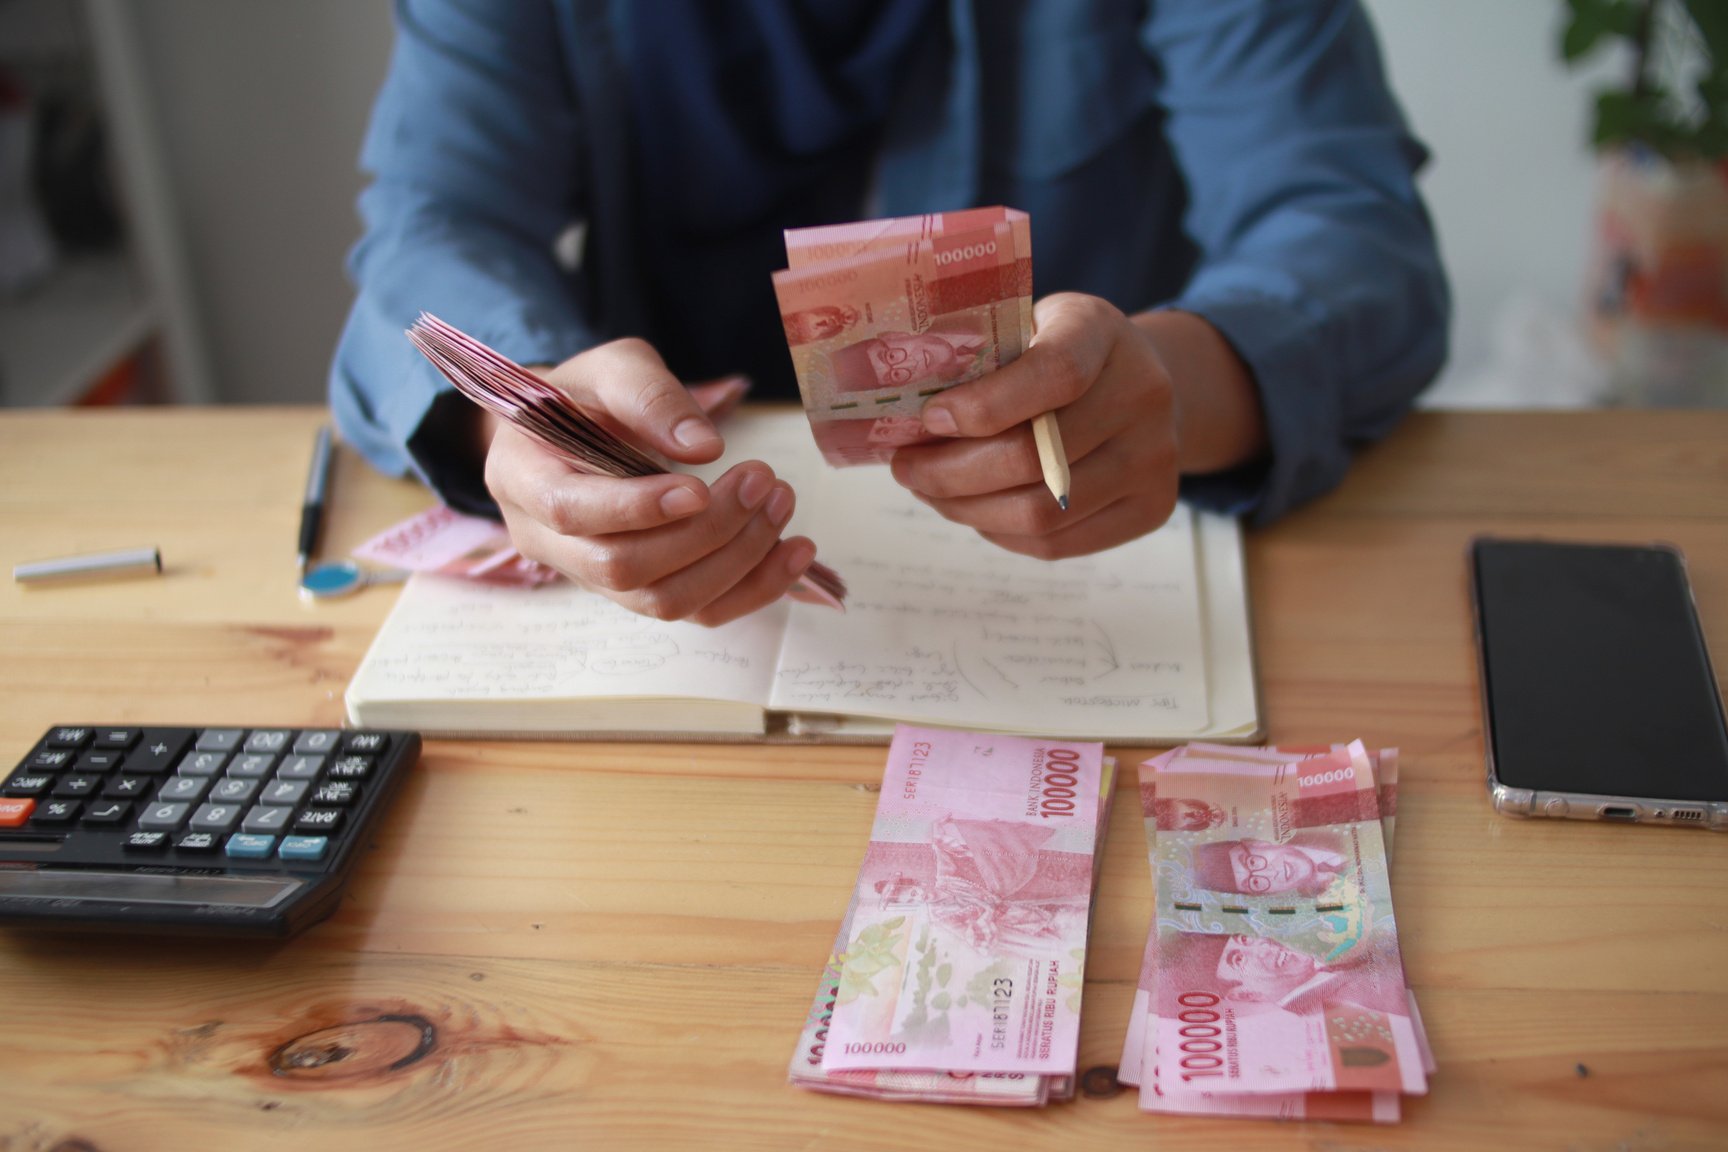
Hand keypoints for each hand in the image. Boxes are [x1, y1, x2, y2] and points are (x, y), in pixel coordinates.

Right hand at [480, 339, 819, 624]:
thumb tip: (704, 448)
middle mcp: (547, 541)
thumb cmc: (588, 396)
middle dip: (704, 533)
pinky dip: (752, 588)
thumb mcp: (612, 368)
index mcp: (522, 477)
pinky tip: (794, 551)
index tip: (700, 486)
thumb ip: (651, 396)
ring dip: (735, 561)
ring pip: (664, 601)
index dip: (636, 508)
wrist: (573, 431)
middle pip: (622, 567)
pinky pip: (696, 611)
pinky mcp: (639, 592)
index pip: (571, 512)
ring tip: (780, 504)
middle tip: (762, 480)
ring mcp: (592, 577)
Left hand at [889, 294, 1265, 558]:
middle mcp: (1144, 395)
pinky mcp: (1151, 510)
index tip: (930, 419)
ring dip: (967, 510)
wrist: (1145, 383)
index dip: (983, 406)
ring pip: (1040, 513)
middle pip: (1034, 458)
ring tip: (931, 492)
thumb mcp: (1028, 326)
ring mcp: (1156, 459)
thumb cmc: (1059, 350)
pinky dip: (999, 533)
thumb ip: (982, 358)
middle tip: (906, 469)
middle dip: (951, 472)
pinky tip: (974, 509)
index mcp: (1103, 332)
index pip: (1054, 374)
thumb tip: (901, 413)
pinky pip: (1056, 544)